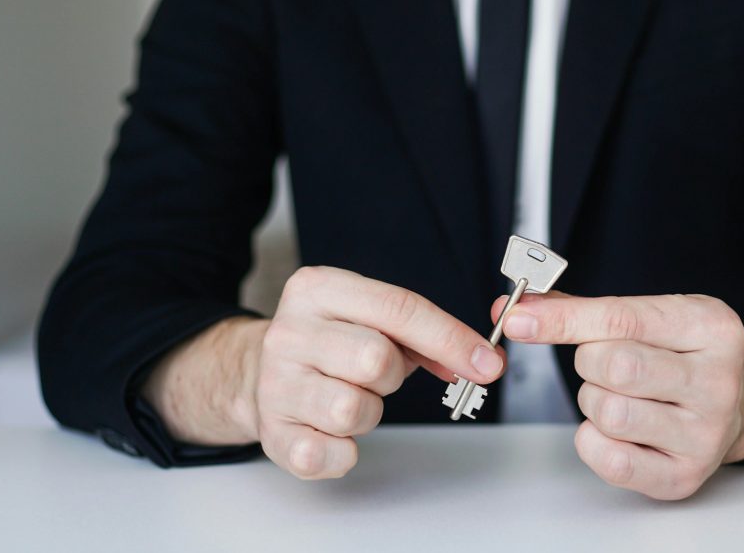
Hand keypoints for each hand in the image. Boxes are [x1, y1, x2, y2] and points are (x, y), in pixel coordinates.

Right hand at [144, 267, 505, 478]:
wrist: (256, 373)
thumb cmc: (330, 344)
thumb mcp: (372, 319)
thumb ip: (426, 334)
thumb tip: (478, 361)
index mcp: (318, 289)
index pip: (398, 307)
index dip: (451, 338)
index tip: (487, 364)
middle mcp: (290, 331)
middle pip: (375, 358)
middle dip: (392, 376)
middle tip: (378, 378)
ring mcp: (275, 383)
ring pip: (354, 410)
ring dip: (370, 413)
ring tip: (353, 400)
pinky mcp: (271, 433)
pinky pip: (328, 455)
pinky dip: (344, 452)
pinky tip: (334, 433)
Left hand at [497, 293, 743, 499]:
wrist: (737, 403)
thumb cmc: (681, 356)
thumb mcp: (650, 315)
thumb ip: (582, 310)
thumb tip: (518, 308)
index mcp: (711, 327)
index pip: (621, 318)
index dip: (561, 319)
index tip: (519, 318)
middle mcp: (717, 380)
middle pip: (614, 365)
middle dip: (588, 362)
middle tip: (602, 363)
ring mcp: (705, 433)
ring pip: (609, 412)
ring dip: (593, 401)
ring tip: (616, 395)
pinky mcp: (684, 474)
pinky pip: (610, 459)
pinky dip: (594, 440)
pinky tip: (615, 428)